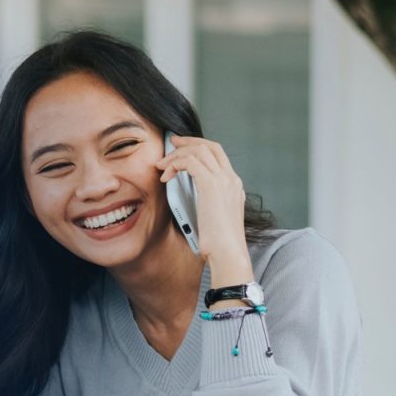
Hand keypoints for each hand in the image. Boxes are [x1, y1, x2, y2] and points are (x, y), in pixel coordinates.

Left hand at [155, 136, 252, 286]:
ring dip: (176, 156)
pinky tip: (166, 177)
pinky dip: (175, 165)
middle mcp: (231, 179)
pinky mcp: (212, 185)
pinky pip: (190, 162)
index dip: (198, 146)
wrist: (228, 254)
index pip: (218, 154)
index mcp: (234, 185)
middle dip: (188, 141)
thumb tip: (191, 195)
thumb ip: (208, 202)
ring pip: (198, 151)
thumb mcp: (215, 217)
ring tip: (161, 166)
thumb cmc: (219, 243)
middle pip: (210, 145)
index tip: (181, 147)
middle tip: (170, 144)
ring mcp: (224, 180)